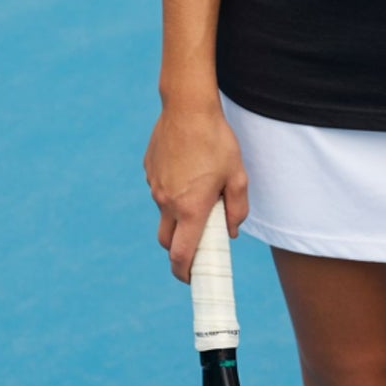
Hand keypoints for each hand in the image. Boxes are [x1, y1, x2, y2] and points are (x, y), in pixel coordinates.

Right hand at [144, 100, 249, 281]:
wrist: (187, 107)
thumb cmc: (216, 140)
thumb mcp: (236, 175)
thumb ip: (236, 208)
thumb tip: (232, 232)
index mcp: (190, 208)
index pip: (181, 255)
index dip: (185, 273)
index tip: (192, 278)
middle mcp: (167, 203)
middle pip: (167, 242)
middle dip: (180, 248)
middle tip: (198, 238)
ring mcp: (155, 187)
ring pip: (164, 213)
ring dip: (178, 213)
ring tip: (199, 188)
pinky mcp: (149, 172)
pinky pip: (160, 190)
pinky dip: (172, 190)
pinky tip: (187, 168)